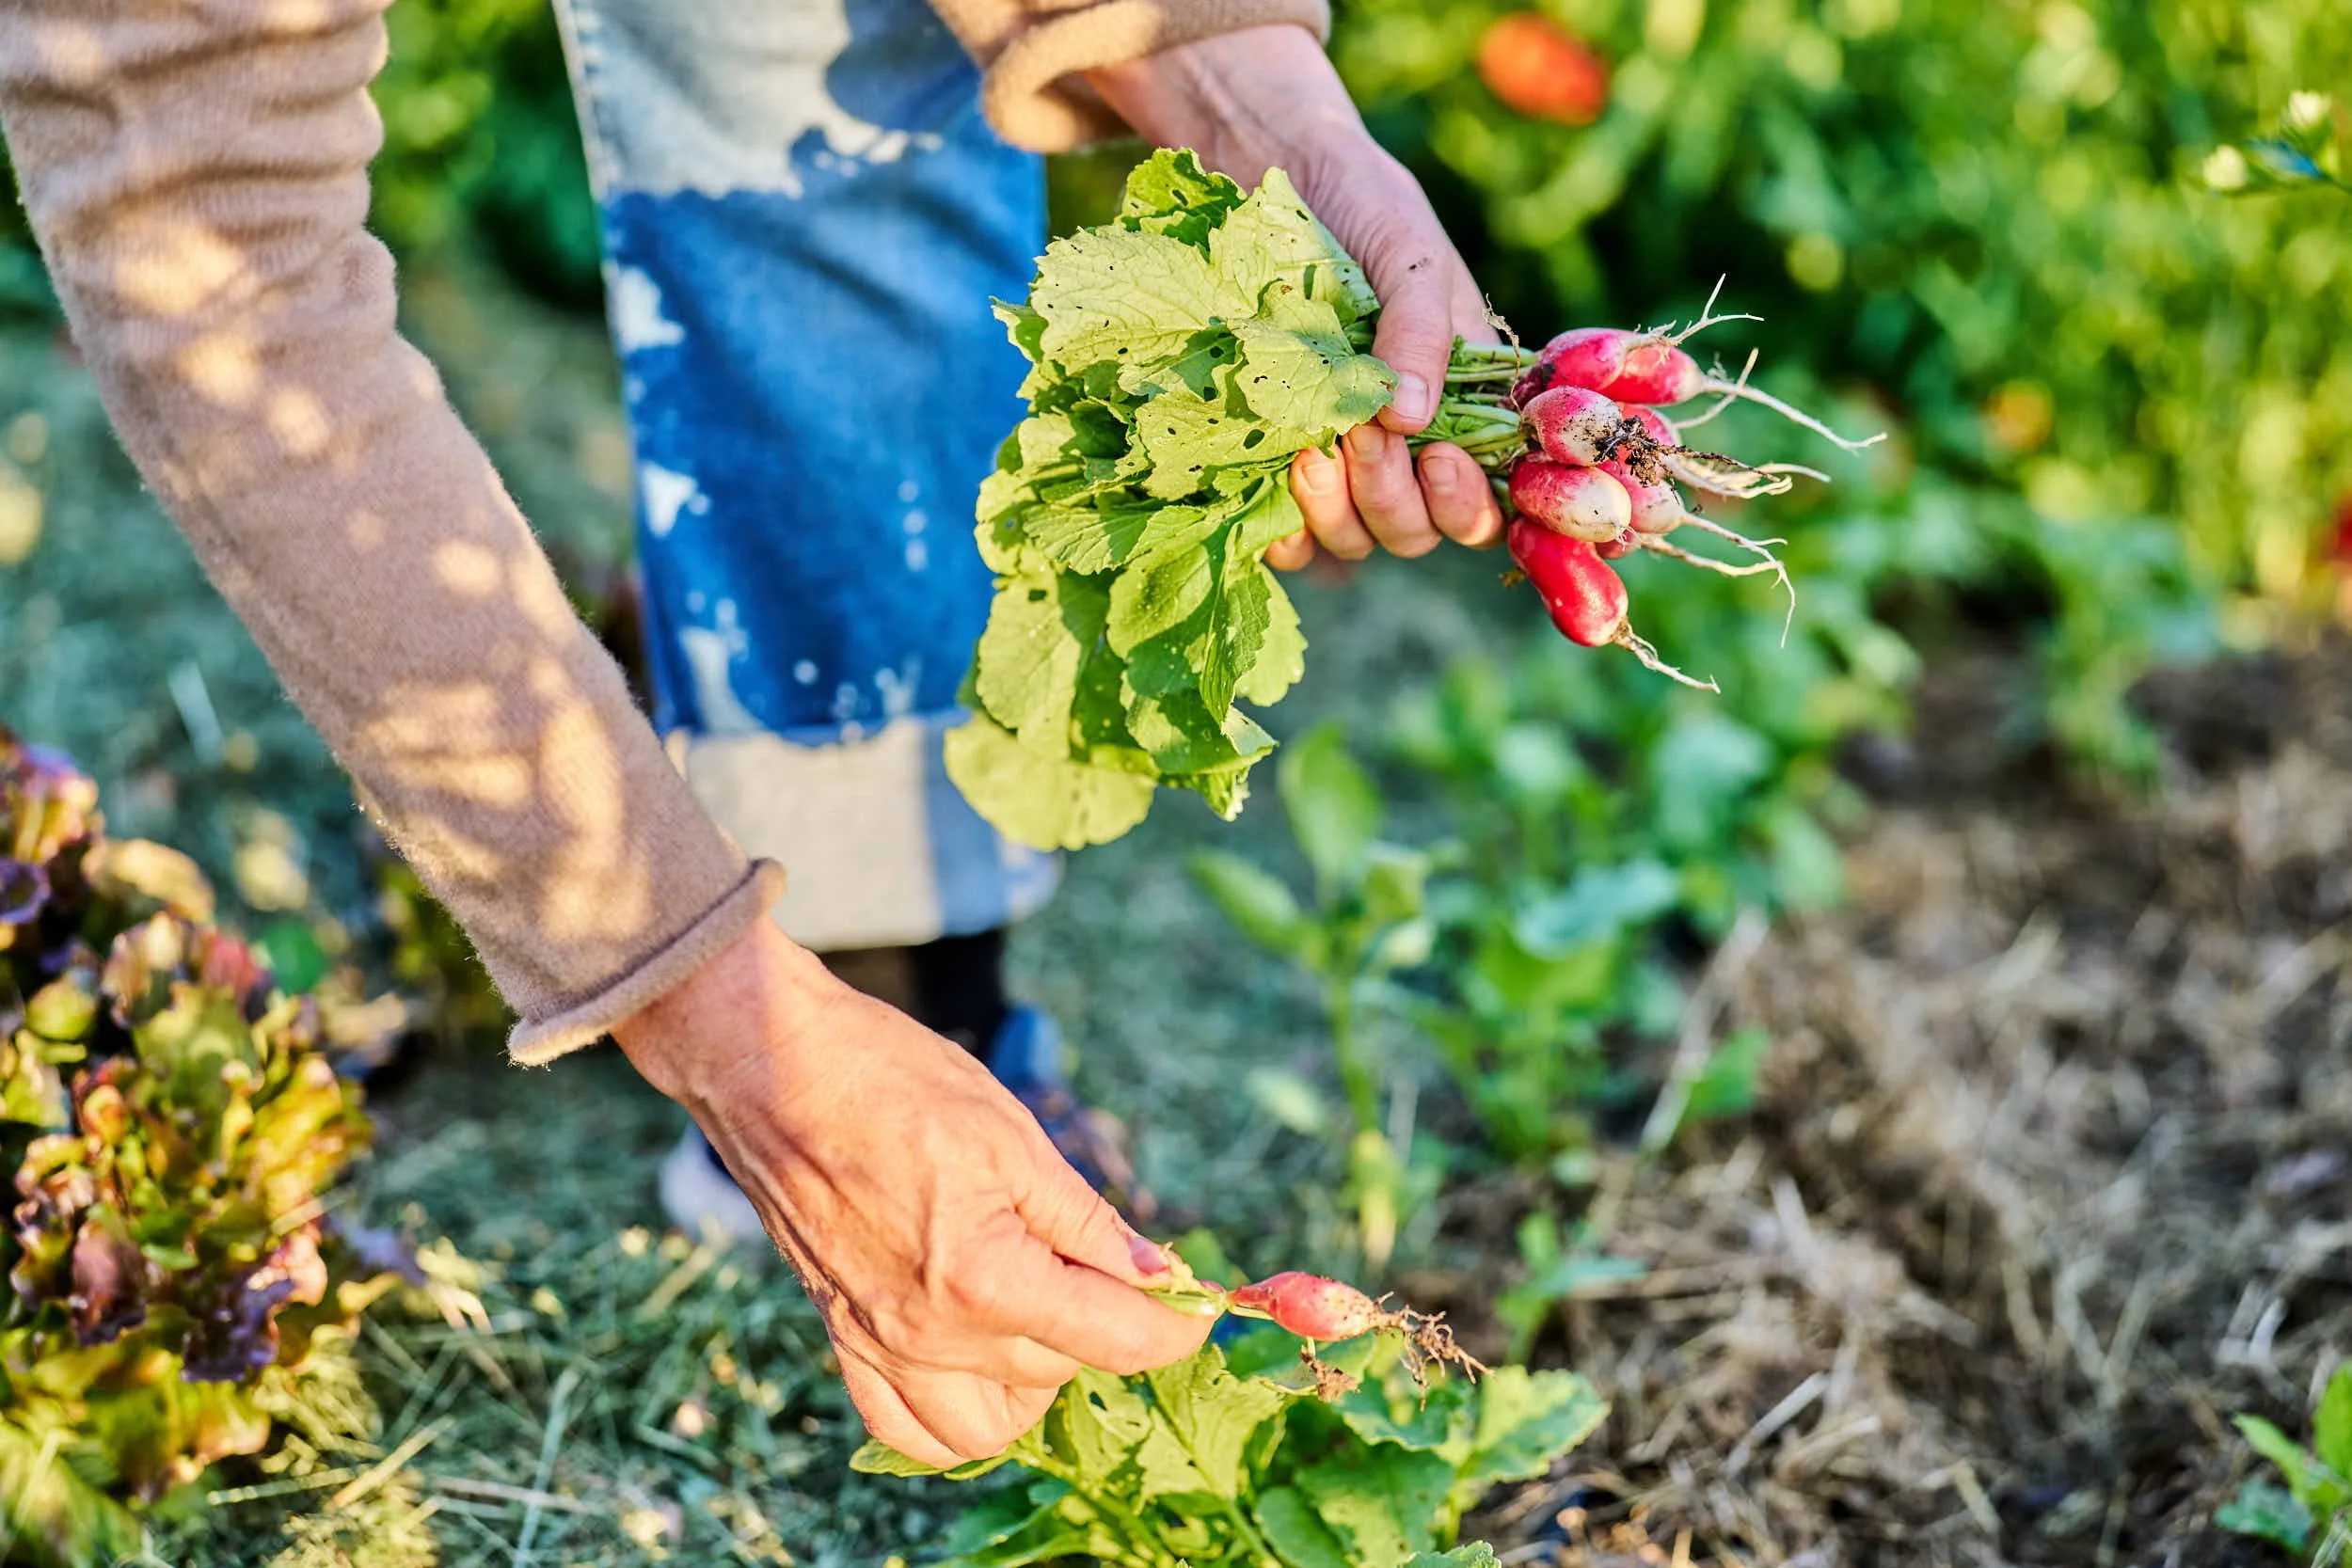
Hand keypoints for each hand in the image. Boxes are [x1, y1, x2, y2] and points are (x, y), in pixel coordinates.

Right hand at [612, 919, 1209, 1466]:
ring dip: (1034, 1382)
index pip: (1112, 1338)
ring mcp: (879, 1344)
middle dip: (1104, 1326)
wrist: (772, 1066)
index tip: (1199, 1308)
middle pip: (1059, 1371)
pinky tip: (978, 1354)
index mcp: (982, 1278)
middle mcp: (928, 1333)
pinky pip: (907, 1426)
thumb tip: (1153, 1271)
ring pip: (988, 1426)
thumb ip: (1086, 1220)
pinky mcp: (842, 1338)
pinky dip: (953, 1411)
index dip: (1173, 1326)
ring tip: (1043, 1309)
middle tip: (1111, 1264)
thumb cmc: (890, 1081)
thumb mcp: (1013, 1136)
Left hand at [1087, 25, 1505, 569]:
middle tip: (1362, 434)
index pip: (1484, 500)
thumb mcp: (1407, 254)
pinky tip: (1273, 477)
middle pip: (1414, 529)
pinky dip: (1283, 527)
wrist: (1265, 168)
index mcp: (1461, 402)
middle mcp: (1404, 443)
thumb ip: (1420, 330)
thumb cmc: (1358, 202)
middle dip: (1392, 498)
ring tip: (1309, 449)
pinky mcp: (1273, 457)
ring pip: (1353, 538)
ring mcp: (1339, 456)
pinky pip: (1286, 532)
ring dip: (1337, 512)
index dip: (1468, 504)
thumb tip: (1411, 419)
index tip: (1438, 457)